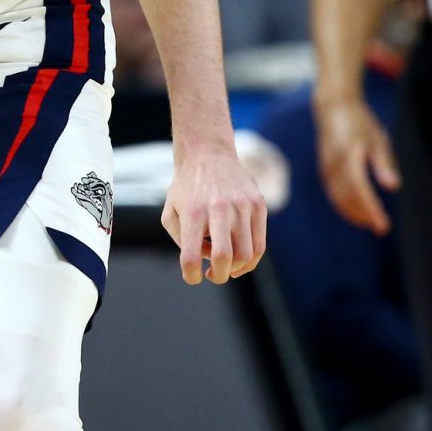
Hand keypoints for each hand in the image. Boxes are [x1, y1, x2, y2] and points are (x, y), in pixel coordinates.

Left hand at [160, 138, 267, 285]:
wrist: (207, 153)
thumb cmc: (186, 189)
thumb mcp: (171, 212)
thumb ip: (182, 241)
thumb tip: (205, 260)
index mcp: (193, 212)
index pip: (191, 256)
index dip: (191, 275)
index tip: (192, 277)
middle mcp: (219, 209)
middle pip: (225, 258)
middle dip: (219, 276)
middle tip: (213, 275)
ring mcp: (242, 206)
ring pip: (247, 255)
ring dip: (236, 269)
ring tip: (226, 266)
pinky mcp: (259, 205)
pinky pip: (260, 244)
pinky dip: (251, 259)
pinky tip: (240, 258)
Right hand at [314, 95, 400, 235]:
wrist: (333, 108)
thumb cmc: (360, 122)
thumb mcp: (378, 138)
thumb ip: (384, 163)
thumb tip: (393, 187)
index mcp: (349, 154)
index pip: (360, 188)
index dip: (371, 208)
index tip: (382, 224)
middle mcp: (335, 163)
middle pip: (348, 196)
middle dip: (364, 214)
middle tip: (381, 228)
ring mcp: (326, 167)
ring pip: (338, 197)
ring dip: (353, 213)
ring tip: (369, 223)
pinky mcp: (323, 170)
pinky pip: (332, 192)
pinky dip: (343, 205)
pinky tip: (355, 213)